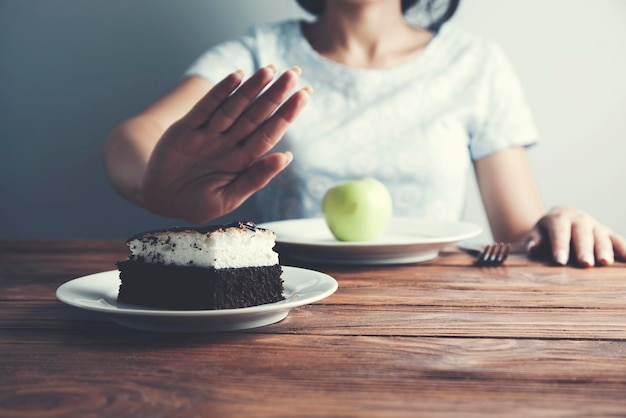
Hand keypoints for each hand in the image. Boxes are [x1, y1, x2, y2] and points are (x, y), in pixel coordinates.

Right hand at [140, 66, 310, 222]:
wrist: (160, 200)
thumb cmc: (197, 204)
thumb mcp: (227, 199)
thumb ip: (255, 178)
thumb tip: (286, 156)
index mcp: (242, 161)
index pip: (269, 133)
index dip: (287, 114)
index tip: (304, 96)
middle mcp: (229, 143)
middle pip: (256, 115)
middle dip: (275, 95)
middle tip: (294, 73)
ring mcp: (208, 134)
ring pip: (234, 106)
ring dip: (251, 88)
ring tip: (269, 69)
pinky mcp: (186, 128)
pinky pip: (206, 107)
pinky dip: (220, 91)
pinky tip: (237, 75)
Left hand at [525, 206, 625, 266]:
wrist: (560, 217)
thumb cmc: (546, 231)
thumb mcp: (536, 232)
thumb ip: (534, 240)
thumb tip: (533, 248)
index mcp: (559, 218)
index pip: (559, 232)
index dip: (560, 246)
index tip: (560, 261)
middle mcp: (579, 219)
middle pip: (582, 234)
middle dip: (584, 249)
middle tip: (585, 264)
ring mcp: (595, 225)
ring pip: (601, 236)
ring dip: (604, 249)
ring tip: (605, 263)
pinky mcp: (606, 232)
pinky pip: (617, 239)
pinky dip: (624, 248)